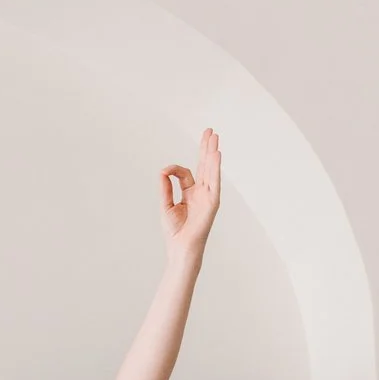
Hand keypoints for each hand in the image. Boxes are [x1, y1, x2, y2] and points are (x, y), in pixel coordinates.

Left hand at [158, 128, 221, 258]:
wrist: (181, 248)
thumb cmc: (175, 231)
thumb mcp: (166, 205)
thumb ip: (165, 188)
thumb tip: (162, 171)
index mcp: (190, 193)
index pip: (185, 173)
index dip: (174, 169)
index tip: (165, 171)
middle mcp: (201, 192)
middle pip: (204, 165)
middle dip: (205, 148)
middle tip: (209, 131)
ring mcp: (208, 196)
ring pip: (211, 170)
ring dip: (212, 153)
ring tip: (215, 137)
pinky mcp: (212, 202)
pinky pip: (215, 182)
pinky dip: (215, 168)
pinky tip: (216, 155)